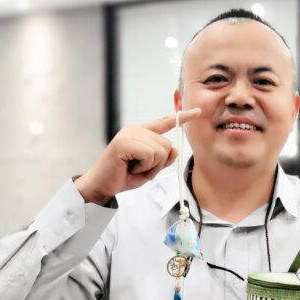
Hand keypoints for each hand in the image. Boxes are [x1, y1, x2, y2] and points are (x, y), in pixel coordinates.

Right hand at [75, 109, 200, 204]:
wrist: (102, 186)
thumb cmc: (123, 177)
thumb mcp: (149, 170)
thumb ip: (163, 159)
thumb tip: (175, 150)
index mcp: (141, 132)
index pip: (164, 122)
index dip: (182, 118)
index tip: (197, 112)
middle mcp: (135, 129)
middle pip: (167, 144)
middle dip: (158, 163)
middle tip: (139, 169)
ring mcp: (130, 134)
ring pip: (160, 150)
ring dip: (150, 166)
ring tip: (133, 168)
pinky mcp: (125, 142)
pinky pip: (150, 154)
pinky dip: (144, 167)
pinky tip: (130, 168)